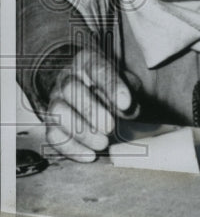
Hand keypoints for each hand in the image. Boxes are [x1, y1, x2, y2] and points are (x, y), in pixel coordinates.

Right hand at [45, 47, 132, 161]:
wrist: (85, 87)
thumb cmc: (109, 84)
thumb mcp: (124, 79)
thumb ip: (131, 90)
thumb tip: (129, 108)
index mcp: (86, 61)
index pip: (96, 68)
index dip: (111, 86)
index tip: (126, 104)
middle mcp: (66, 78)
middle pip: (71, 88)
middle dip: (91, 109)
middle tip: (110, 126)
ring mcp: (55, 99)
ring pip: (57, 112)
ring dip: (80, 131)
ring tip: (103, 143)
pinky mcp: (51, 121)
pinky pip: (53, 134)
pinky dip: (71, 148)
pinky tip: (90, 155)